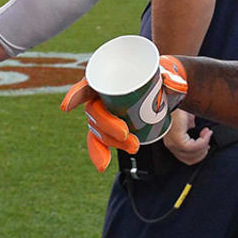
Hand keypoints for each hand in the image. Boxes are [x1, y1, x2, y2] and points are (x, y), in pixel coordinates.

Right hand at [61, 55, 187, 171]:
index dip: (75, 95)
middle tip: (126, 134)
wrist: (164, 87)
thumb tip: (170, 82)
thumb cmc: (159, 74)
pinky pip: (98, 141)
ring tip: (134, 147)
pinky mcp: (110, 127)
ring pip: (99, 130)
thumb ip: (170, 76)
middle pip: (95, 112)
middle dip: (107, 126)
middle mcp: (99, 95)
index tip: (67, 107)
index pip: (86, 85)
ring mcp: (103, 112)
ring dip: (112, 142)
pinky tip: (102, 165)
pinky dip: (99, 153)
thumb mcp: (166, 71)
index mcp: (106, 78)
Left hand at [164, 110, 210, 164]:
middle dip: (203, 152)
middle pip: (189, 159)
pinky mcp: (177, 138)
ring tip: (208, 134)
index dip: (199, 155)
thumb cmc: (178, 106)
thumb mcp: (188, 119)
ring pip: (191, 155)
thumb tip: (199, 132)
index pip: (186, 158)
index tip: (207, 146)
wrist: (173, 99)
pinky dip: (203, 142)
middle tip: (209, 140)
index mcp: (173, 141)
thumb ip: (192, 127)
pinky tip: (206, 133)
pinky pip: (193, 147)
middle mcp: (171, 144)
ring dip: (204, 146)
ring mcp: (173, 142)